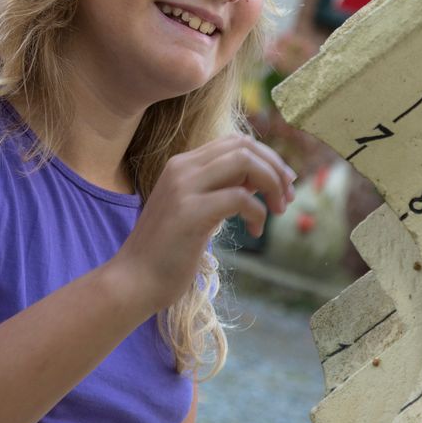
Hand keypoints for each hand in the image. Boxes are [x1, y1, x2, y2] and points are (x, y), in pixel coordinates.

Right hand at [110, 135, 295, 310]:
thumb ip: (220, 189)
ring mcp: (184, 188)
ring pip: (245, 162)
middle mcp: (182, 168)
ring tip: (278, 210)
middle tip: (288, 196)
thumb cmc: (168, 252)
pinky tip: (255, 232)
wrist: (133, 280)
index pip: (235, 142)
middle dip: (275, 167)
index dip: (267, 158)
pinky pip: (240, 197)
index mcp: (183, 164)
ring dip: (272, 184)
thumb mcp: (196, 210)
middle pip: (244, 146)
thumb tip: (258, 180)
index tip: (283, 183)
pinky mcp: (190, 212)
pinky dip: (258, 213)